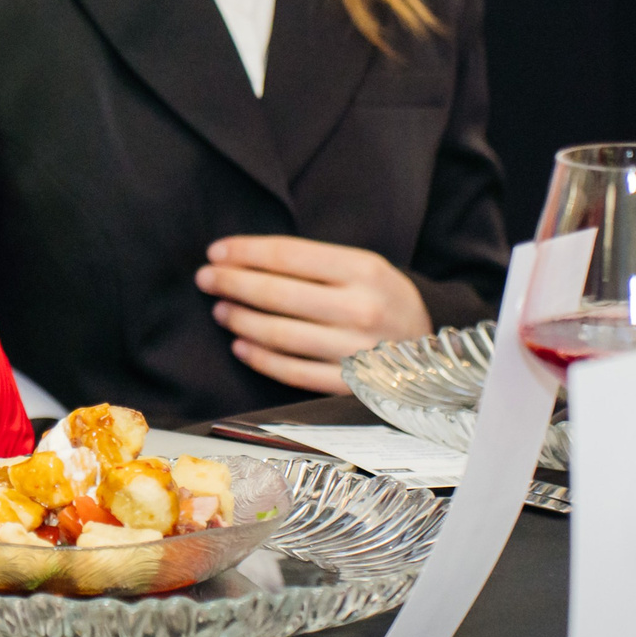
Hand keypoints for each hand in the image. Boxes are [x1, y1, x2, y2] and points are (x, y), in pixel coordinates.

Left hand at [195, 236, 432, 393]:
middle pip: (278, 293)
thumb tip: (241, 258)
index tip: (215, 251)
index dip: (244, 252)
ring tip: (220, 310)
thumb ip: (311, 262)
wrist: (430, 350)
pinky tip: (240, 345)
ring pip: (281, 334)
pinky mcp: (351, 385)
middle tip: (205, 278)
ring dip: (240, 320)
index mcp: (364, 269)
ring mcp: (357, 350)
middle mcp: (362, 308)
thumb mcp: (362, 267)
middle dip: (232, 283)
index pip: (288, 255)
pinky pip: (293, 372)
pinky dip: (261, 358)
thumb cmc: (381, 299)